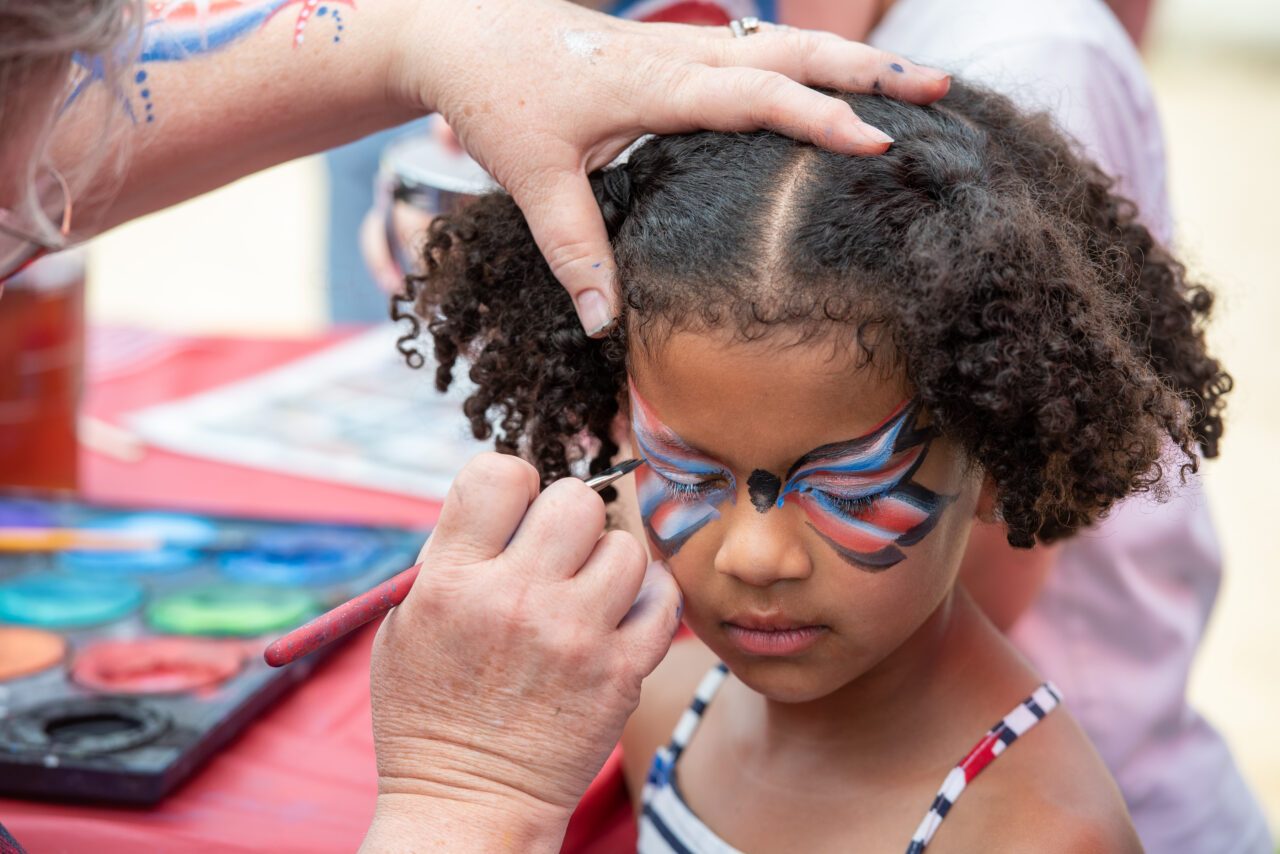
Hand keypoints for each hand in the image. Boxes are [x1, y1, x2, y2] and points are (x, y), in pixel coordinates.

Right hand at [364, 454, 679, 850]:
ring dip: (607, 561)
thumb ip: (450, 555)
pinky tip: (619, 615)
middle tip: (554, 554)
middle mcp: (517, 601)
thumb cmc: (430, 711)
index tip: (512, 514)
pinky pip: (664, 598)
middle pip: (576, 499)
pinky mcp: (621, 674)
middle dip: (566, 518)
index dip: (512, 484)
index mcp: (453, 582)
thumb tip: (508, 496)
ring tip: (584, 593)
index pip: (499, 473)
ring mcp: (575, 638)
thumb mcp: (405, 625)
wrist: (468, 804)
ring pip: (626, 546)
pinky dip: (648, 599)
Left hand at [390, 0, 950, 334]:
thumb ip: (574, 251)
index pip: (753, 96)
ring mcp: (681, 45)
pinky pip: (759, 47)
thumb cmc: (497, 98)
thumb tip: (604, 326)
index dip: (817, 118)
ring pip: (783, 41)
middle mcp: (678, 55)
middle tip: (940, 88)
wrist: (463, 28)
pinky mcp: (676, 50)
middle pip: (790, 51)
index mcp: (651, 85)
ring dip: (851, 57)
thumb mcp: (533, 179)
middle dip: (868, 69)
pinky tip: (843, 78)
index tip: (877, 143)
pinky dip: (812, 59)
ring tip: (918, 78)